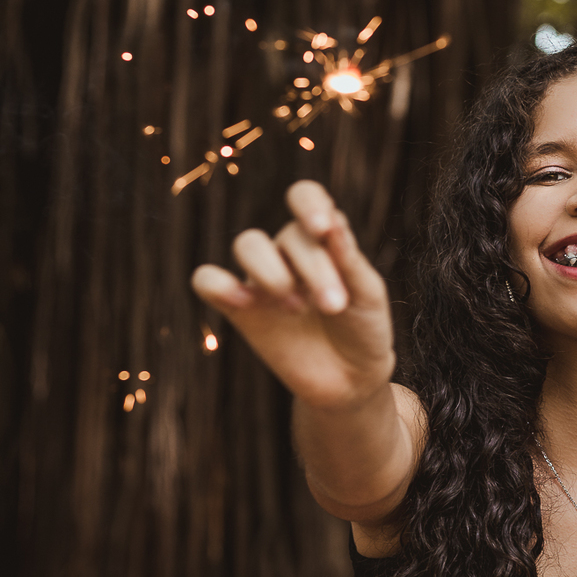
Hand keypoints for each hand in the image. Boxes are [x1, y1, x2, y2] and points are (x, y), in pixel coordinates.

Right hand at [191, 181, 394, 410]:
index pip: (305, 197)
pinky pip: (207, 280)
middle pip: (286, 234)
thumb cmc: (363, 328)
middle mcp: (289, 250)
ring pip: (247, 244)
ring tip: (296, 308)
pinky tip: (245, 303)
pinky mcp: (239, 308)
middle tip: (333, 306)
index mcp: (323, 237)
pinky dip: (218, 284)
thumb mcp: (367, 295)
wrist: (350, 379)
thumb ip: (349, 260)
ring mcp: (262, 277)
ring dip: (272, 273)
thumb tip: (331, 222)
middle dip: (313, 269)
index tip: (323, 229)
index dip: (308, 204)